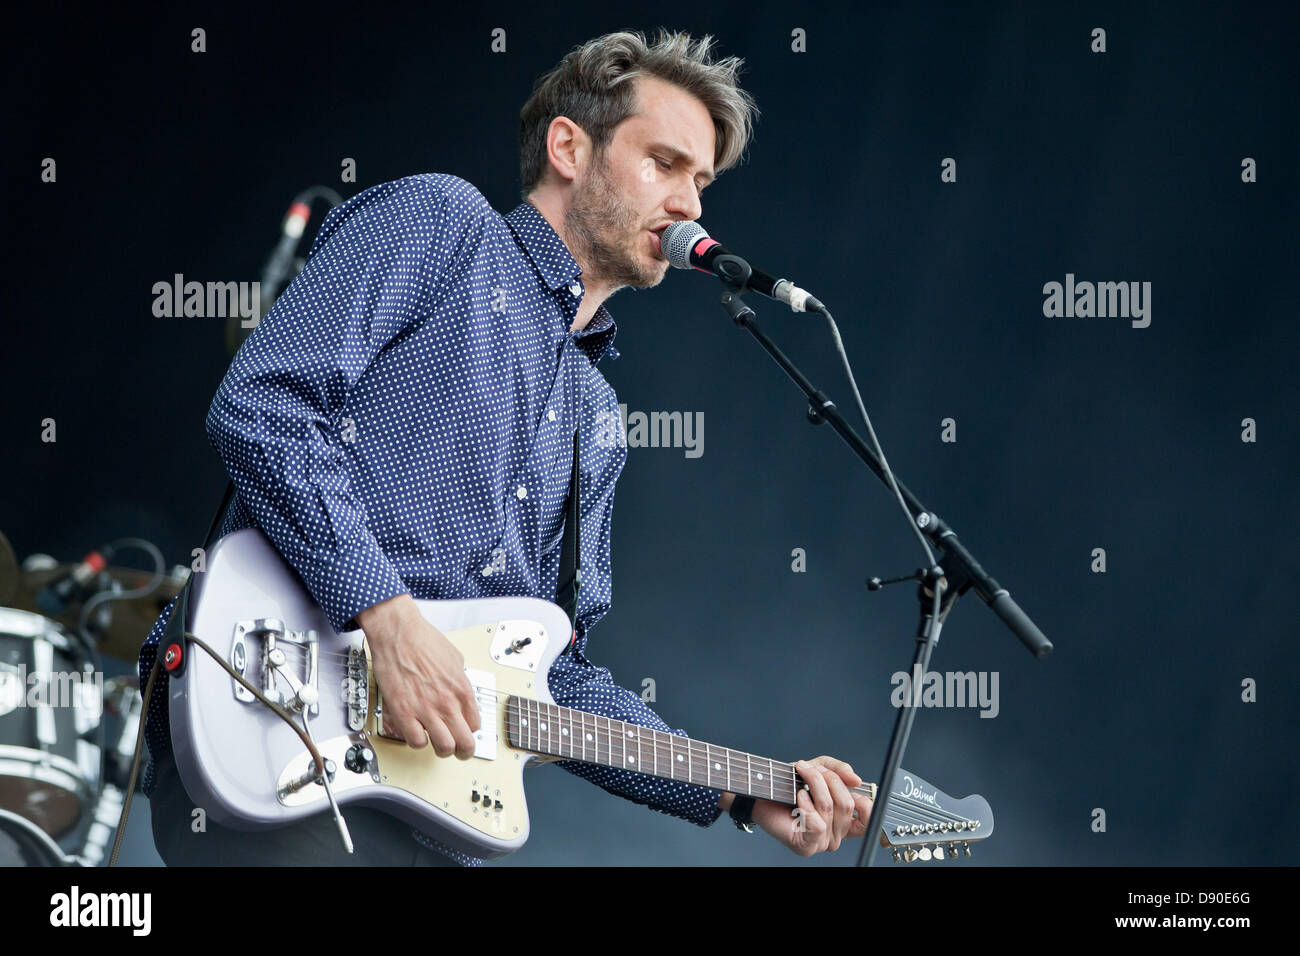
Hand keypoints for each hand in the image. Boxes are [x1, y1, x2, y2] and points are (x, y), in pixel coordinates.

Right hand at [356, 594, 480, 758]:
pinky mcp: (404, 712)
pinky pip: (416, 742)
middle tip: (457, 749)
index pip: (475, 725)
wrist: (398, 633)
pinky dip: (416, 741)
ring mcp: (426, 710)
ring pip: (443, 748)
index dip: (470, 731)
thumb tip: (459, 688)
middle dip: (462, 750)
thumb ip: (459, 679)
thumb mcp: (455, 657)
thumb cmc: (423, 640)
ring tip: (435, 742)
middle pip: (464, 744)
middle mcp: (447, 702)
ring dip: (440, 749)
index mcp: (462, 689)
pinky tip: (415, 732)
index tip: (463, 730)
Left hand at [750, 756, 872, 856]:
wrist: (763, 792)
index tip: (853, 784)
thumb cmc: (789, 784)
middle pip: (847, 804)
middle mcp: (836, 834)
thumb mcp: (819, 768)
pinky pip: (817, 824)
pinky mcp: (808, 846)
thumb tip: (856, 780)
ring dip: (814, 785)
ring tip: (801, 775)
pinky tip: (798, 797)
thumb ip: (840, 770)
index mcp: (843, 819)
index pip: (868, 819)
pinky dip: (806, 805)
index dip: (865, 801)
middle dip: (829, 779)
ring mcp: (822, 842)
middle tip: (812, 769)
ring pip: (830, 809)